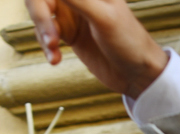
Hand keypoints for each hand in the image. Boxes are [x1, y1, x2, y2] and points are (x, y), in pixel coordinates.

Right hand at [24, 0, 167, 97]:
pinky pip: (45, 34)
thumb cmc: (129, 42)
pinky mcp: (68, 34)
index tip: (45, 12)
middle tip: (51, 38)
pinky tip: (55, 59)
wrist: (139, 75)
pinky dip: (46, 47)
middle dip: (40, 16)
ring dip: (42, 34)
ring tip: (54, 52)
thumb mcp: (103, 17)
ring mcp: (72, 14)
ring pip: (40, 15)